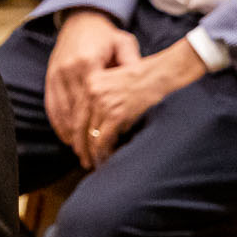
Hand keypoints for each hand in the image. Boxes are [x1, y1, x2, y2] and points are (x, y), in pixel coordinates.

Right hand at [45, 10, 139, 165]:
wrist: (79, 19)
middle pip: (74, 113)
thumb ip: (132, 65)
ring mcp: (56, 74)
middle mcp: (68, 71)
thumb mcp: (125, 44)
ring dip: (69, 135)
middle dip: (81, 140)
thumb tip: (142, 88)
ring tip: (80, 154)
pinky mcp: (49, 76)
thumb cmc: (106, 35)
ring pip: (61, 112)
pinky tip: (65, 136)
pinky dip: (57, 122)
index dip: (95, 129)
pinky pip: (50, 104)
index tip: (103, 148)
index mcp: (88, 64)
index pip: (90, 105)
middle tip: (90, 160)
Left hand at [83, 40, 206, 164]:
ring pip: (90, 134)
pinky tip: (106, 158)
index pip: (75, 112)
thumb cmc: (143, 79)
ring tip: (94, 162)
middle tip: (83, 159)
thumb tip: (93, 127)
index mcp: (89, 82)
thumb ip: (100, 98)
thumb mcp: (114, 81)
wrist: (162, 74)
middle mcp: (92, 91)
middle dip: (80, 146)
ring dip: (92, 151)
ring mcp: (103, 103)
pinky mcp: (116, 113)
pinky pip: (103, 138)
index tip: (76, 144)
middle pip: (78, 125)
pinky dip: (104, 151)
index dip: (74, 132)